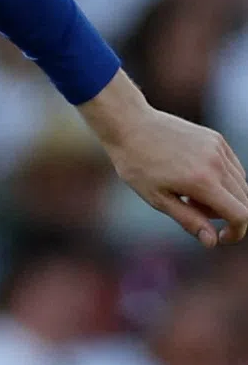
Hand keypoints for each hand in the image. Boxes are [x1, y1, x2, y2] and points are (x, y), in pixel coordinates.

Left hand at [81, 71, 247, 246]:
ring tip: (189, 190)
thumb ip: (188, 220)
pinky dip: (223, 178)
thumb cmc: (136, 163)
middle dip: (225, 214)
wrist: (129, 123)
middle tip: (192, 206)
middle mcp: (216, 163)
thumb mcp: (157, 198)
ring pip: (240, 184)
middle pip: (243, 201)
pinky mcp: (215, 138)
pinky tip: (194, 175)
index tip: (220, 236)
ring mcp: (218, 147)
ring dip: (224, 196)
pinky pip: (233, 167)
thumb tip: (213, 241)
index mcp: (202, 181)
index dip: (236, 232)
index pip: (241, 215)